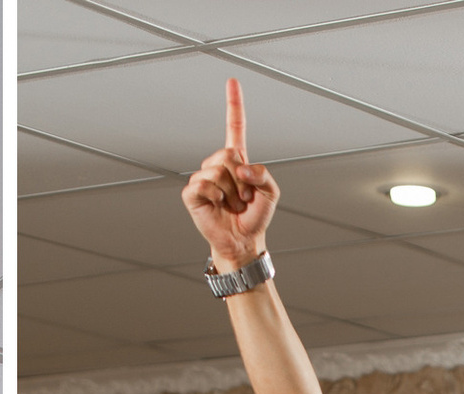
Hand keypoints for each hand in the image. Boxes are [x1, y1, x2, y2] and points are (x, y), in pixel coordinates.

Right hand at [181, 78, 276, 269]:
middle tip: (243, 196)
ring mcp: (204, 178)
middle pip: (229, 153)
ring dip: (231, 192)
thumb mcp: (271, 193)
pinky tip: (217, 206)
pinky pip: (203, 185)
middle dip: (241, 178)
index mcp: (238, 160)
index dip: (233, 104)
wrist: (242, 241)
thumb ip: (263, 174)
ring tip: (232, 204)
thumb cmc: (255, 217)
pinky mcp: (192, 194)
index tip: (232, 81)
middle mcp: (219, 165)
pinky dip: (215, 197)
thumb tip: (240, 167)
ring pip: (217, 170)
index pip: (234, 126)